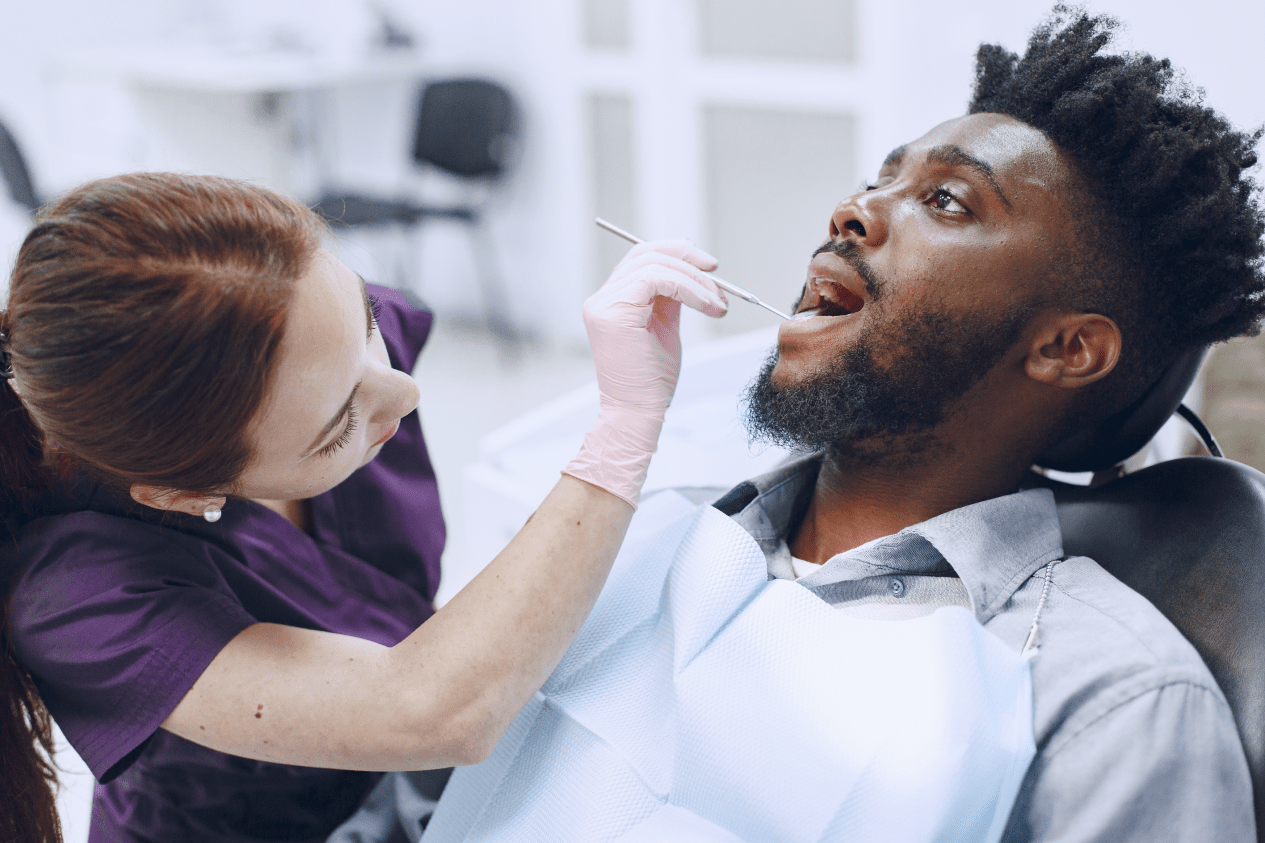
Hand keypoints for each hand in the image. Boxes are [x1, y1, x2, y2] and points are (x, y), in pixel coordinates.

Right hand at [564, 240, 727, 506]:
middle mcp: (602, 299)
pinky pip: (656, 280)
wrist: (637, 413)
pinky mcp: (614, 313)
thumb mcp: (665, 328)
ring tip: (717, 304)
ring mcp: (604, 304)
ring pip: (654, 265)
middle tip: (718, 278)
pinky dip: (688, 288)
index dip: (676, 253)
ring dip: (695, 280)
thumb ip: (672, 297)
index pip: (641, 258)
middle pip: (645, 254)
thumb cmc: (650, 382)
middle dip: (688, 259)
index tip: (709, 266)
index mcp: (612, 301)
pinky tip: (707, 305)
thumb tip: (690, 264)